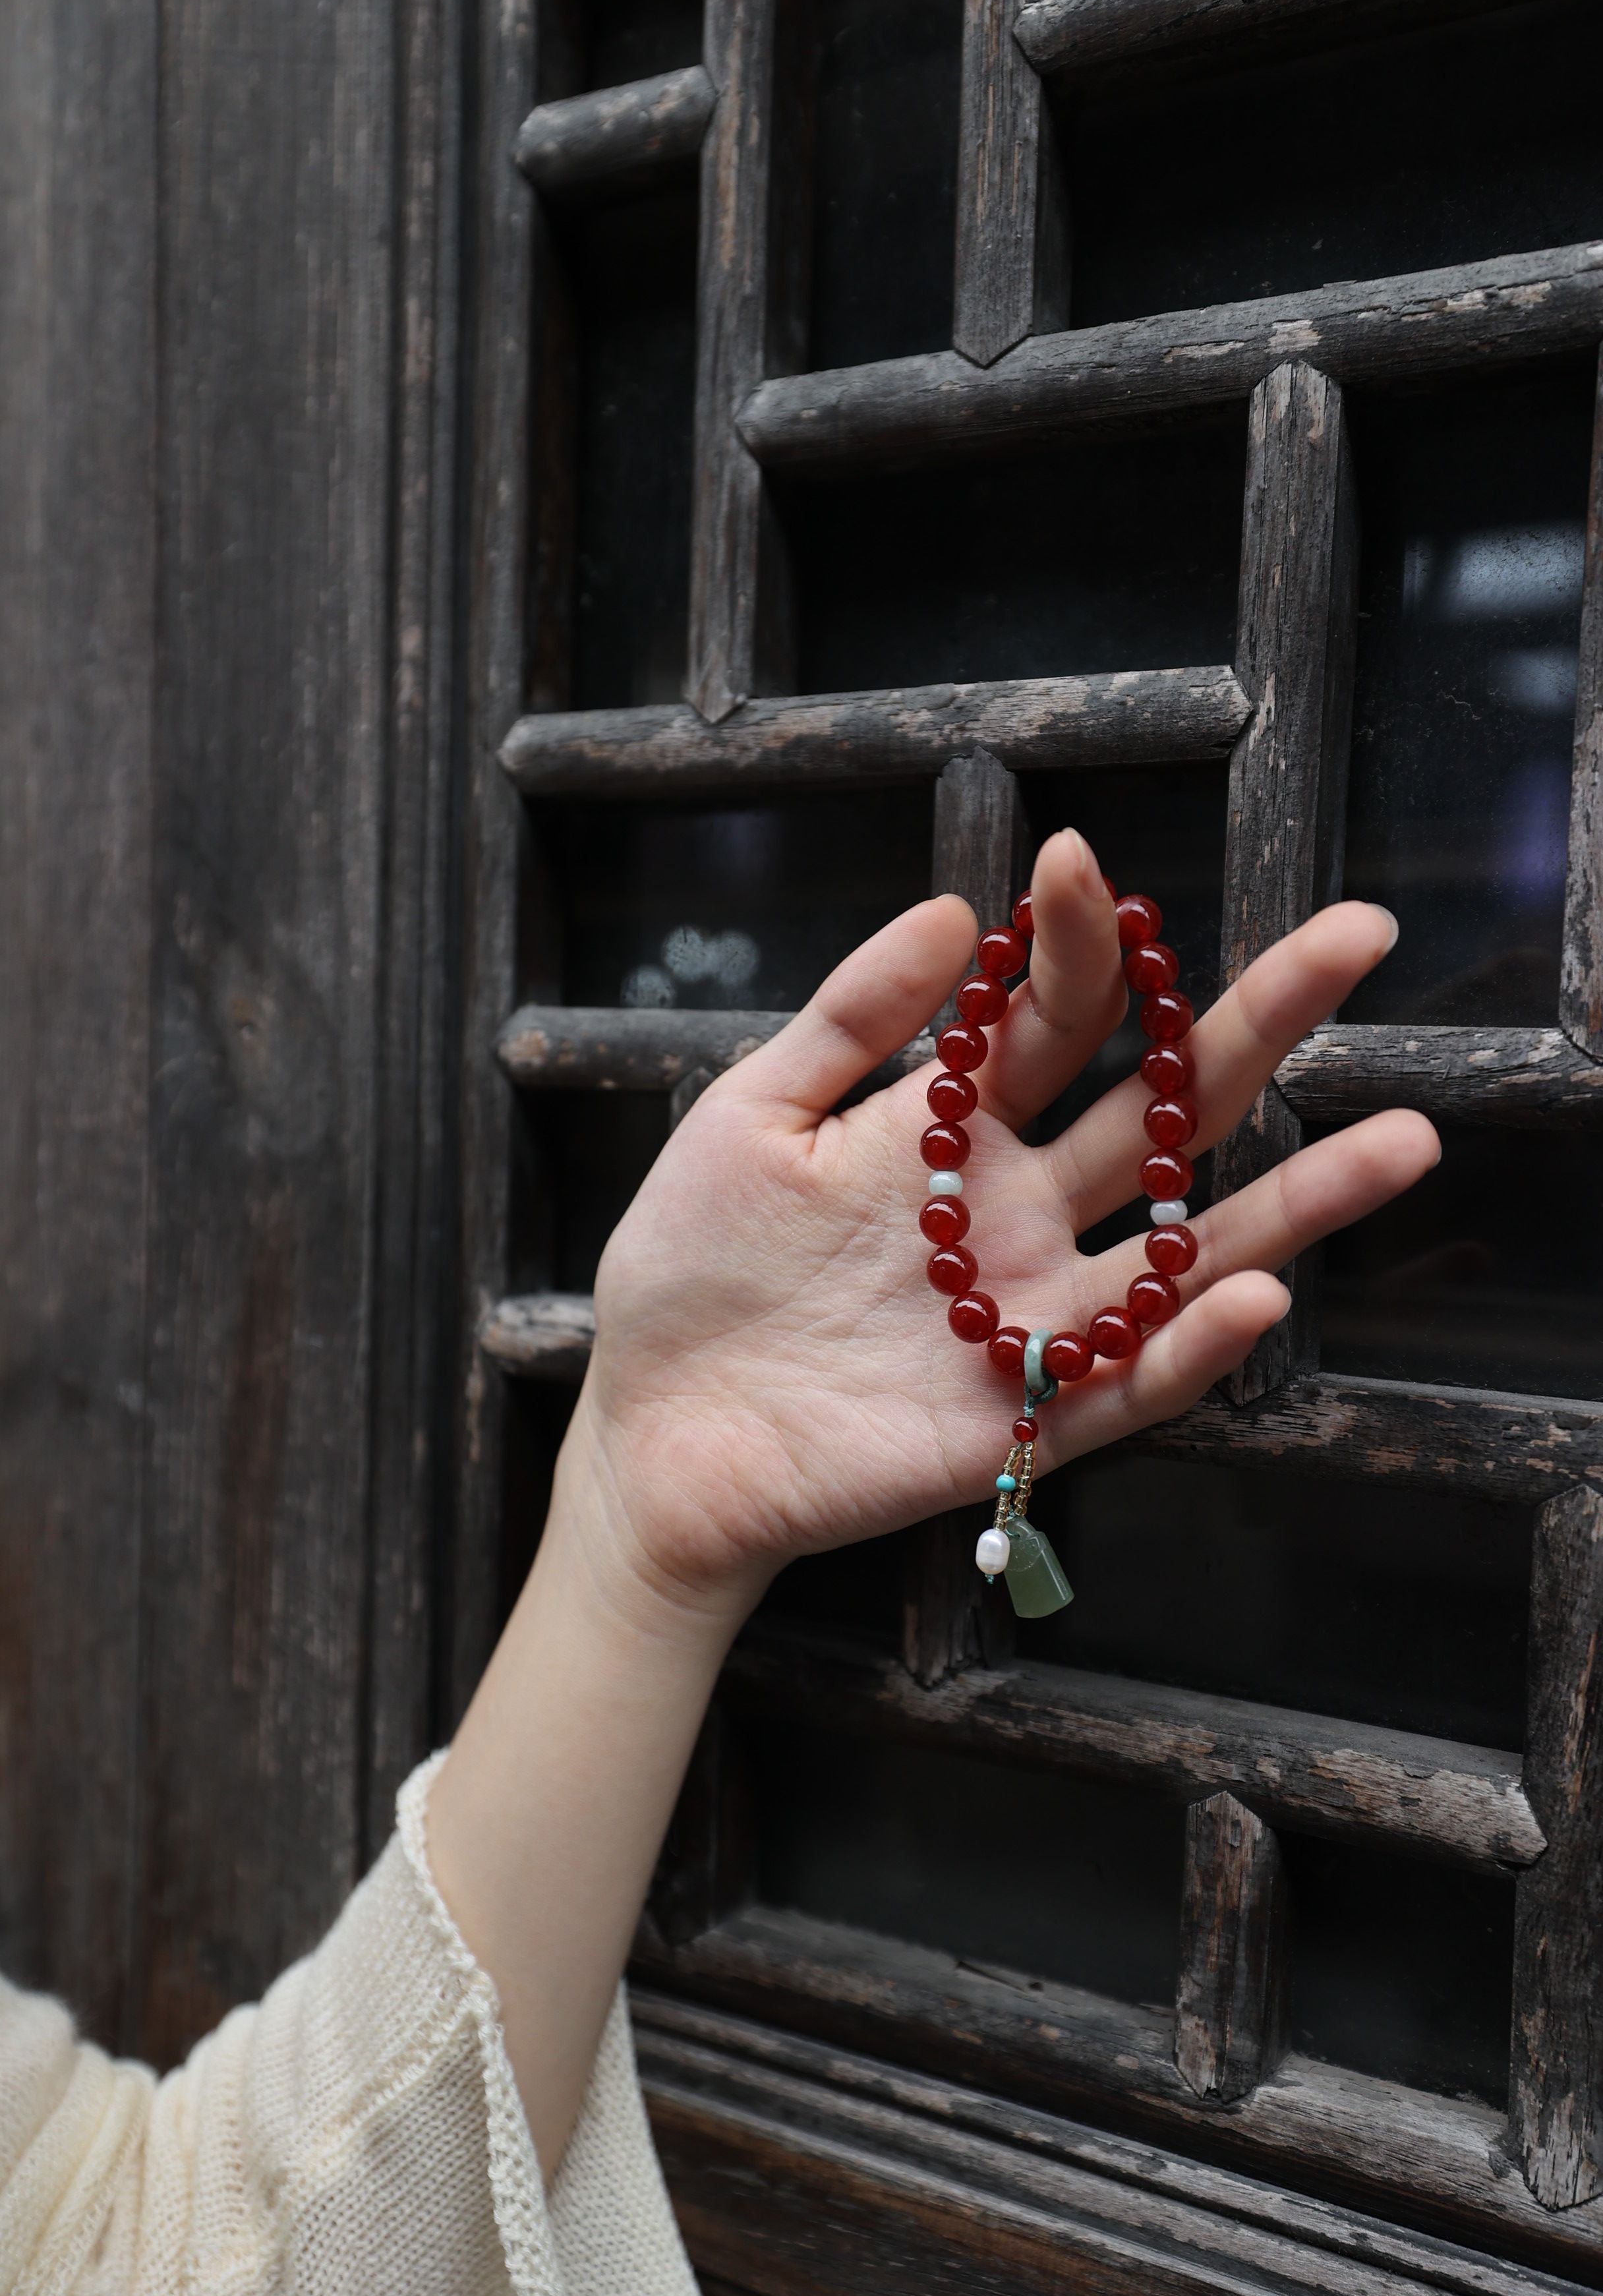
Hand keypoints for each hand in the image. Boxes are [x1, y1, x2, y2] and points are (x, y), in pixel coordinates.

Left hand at [566, 829, 1436, 1623]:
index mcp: (952, 1130)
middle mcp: (1019, 1210)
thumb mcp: (750, 1116)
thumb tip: (955, 908)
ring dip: (1296, 1199)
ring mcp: (1031, 1311)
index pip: (1053, 1019)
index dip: (1079, 943)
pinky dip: (1192, 1345)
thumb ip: (848, 1020)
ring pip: (1188, 1248)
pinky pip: (1127, 1380)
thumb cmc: (690, 1268)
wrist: (653, 1430)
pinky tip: (1253, 1291)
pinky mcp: (1020, 1418)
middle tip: (1358, 935)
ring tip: (1404, 1138)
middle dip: (1258, 1027)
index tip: (1082, 865)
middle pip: (1161, 1110)